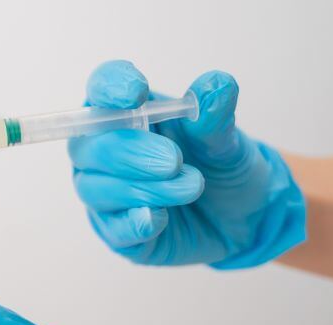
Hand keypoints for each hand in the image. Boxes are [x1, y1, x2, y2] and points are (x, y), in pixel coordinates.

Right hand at [69, 60, 305, 267]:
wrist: (244, 218)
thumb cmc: (222, 167)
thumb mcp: (226, 141)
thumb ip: (214, 116)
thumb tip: (217, 84)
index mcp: (125, 113)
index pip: (101, 89)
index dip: (110, 87)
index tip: (136, 93)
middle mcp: (103, 151)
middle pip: (88, 146)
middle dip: (129, 152)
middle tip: (174, 160)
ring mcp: (106, 194)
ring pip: (96, 188)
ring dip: (144, 188)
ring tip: (192, 187)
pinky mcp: (117, 233)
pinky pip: (112, 229)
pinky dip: (134, 223)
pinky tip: (160, 219)